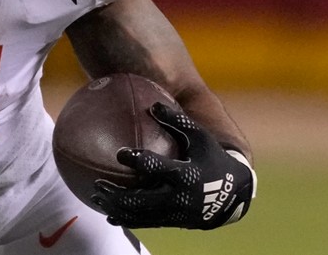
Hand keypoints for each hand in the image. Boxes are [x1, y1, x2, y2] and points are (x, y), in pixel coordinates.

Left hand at [91, 102, 256, 229]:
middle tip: (97, 183)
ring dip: (115, 209)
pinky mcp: (172, 223)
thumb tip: (152, 104)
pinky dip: (125, 219)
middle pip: (142, 200)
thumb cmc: (212, 158)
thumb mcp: (200, 137)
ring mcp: (174, 214)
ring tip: (95, 198)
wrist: (232, 195)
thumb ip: (176, 121)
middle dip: (117, 194)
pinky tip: (108, 213)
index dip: (139, 161)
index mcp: (186, 174)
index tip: (120, 152)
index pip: (159, 168)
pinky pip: (144, 223)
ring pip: (139, 216)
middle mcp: (179, 198)